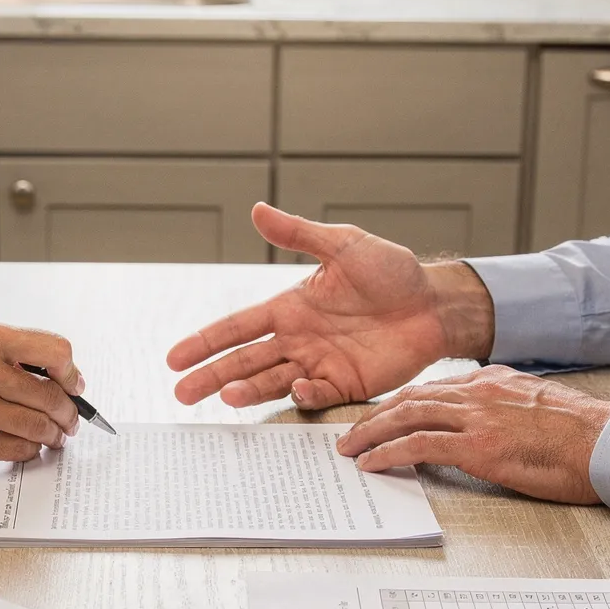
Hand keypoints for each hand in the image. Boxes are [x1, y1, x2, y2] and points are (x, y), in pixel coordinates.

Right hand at [0, 320, 85, 462]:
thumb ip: (0, 353)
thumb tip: (47, 372)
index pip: (53, 351)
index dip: (70, 372)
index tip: (73, 383)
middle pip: (49, 395)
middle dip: (67, 412)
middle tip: (69, 419)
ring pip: (37, 426)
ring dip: (52, 435)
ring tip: (53, 436)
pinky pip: (13, 449)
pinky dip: (27, 450)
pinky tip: (26, 447)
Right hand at [169, 203, 496, 408]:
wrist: (434, 303)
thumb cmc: (392, 271)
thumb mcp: (343, 245)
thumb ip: (299, 234)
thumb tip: (258, 209)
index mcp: (291, 307)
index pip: (237, 327)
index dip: (205, 341)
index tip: (175, 358)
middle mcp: (299, 339)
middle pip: (245, 361)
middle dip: (211, 376)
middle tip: (181, 394)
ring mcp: (320, 364)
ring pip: (272, 381)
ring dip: (248, 391)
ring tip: (224, 399)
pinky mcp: (347, 385)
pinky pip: (317, 395)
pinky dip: (303, 395)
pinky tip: (293, 391)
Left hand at [336, 366, 609, 504]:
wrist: (607, 443)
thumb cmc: (583, 436)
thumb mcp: (539, 408)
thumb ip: (507, 410)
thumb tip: (490, 427)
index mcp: (493, 382)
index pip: (435, 389)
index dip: (402, 403)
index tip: (383, 416)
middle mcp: (479, 392)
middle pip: (411, 397)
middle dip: (376, 415)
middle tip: (351, 432)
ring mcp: (476, 416)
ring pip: (406, 416)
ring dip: (371, 433)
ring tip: (350, 448)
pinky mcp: (477, 445)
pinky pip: (418, 444)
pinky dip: (388, 452)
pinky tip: (372, 462)